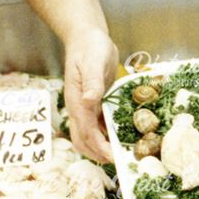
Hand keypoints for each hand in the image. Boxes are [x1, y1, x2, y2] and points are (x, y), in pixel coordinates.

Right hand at [63, 27, 118, 161]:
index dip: (99, 146)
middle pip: (83, 141)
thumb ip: (92, 82)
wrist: (87, 37)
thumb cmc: (89, 47)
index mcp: (77, 101)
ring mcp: (87, 107)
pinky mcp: (96, 103)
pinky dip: (108, 134)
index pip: (86, 132)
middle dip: (98, 154)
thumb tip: (89, 101)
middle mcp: (80, 108)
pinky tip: (122, 136)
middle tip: (119, 161)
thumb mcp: (93, 62)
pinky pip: (99, 124)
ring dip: (102, 147)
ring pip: (90, 135)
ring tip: (121, 154)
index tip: (113, 156)